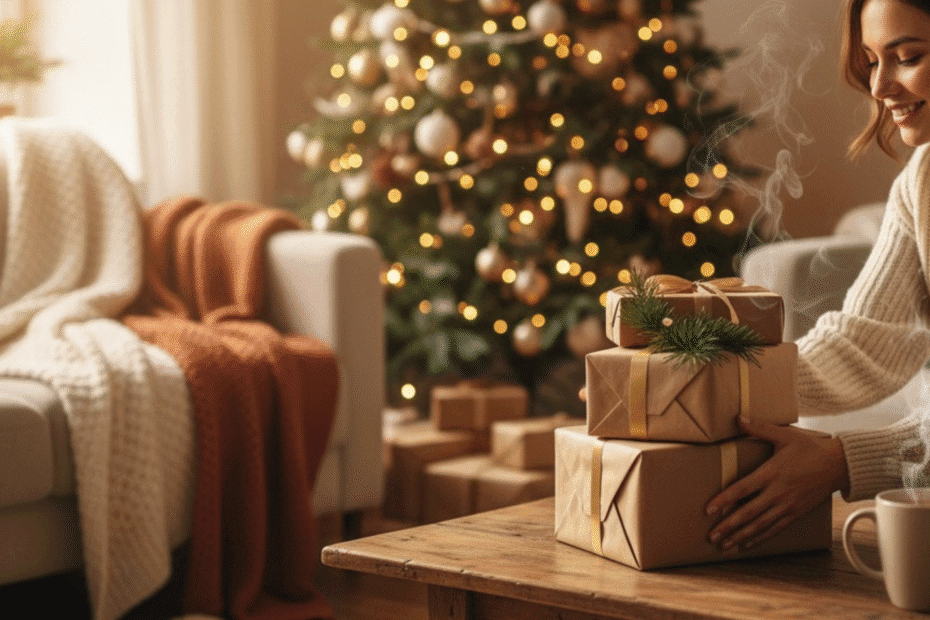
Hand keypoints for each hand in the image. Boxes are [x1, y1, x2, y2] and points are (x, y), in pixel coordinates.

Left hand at [706, 416, 848, 549]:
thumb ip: (759, 428)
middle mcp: (778, 493)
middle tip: (711, 537)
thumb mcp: (784, 434)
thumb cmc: (810, 447)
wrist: (839, 464)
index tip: (708, 510)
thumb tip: (738, 417)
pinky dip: (760, 537)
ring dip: (741, 536)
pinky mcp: (796, 512)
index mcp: (771, 473)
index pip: (742, 489)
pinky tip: (747, 544)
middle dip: (728, 526)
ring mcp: (787, 505)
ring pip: (760, 525)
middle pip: (748, 513)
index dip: (724, 501)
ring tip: (725, 546)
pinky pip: (775, 528)